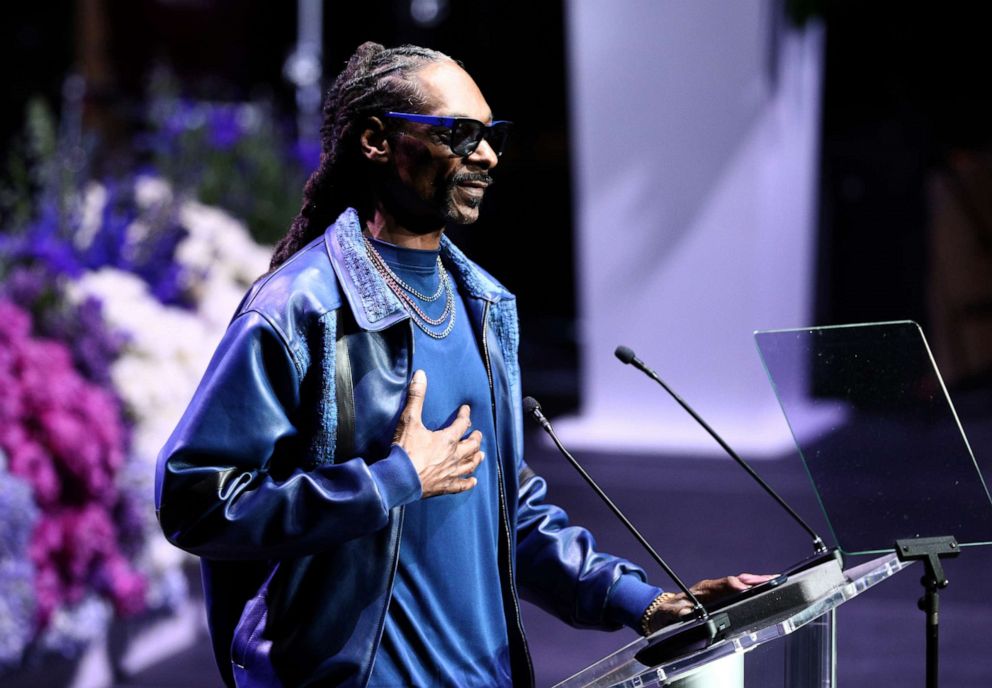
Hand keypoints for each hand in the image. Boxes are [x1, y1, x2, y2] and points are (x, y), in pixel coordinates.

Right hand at [393, 370, 484, 497]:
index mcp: (447, 439)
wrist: (399, 479)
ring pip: (470, 464)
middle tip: (477, 433)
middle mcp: (454, 455)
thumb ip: (416, 397)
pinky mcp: (444, 486)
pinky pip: (461, 485)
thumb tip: (421, 374)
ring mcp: (450, 472)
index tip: (466, 410)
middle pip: (472, 446)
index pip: (462, 424)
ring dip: (476, 458)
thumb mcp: (409, 420)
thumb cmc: (405, 450)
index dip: (465, 415)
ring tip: (481, 454)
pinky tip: (473, 481)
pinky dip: (468, 483)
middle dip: (476, 438)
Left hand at [641, 573, 776, 634]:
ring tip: (777, 583)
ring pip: (741, 585)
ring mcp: (719, 593)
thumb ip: (675, 613)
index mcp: (702, 590)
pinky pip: (741, 593)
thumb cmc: (667, 613)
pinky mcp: (723, 600)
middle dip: (754, 581)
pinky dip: (754, 590)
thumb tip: (685, 614)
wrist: (664, 612)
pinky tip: (767, 592)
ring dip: (758, 584)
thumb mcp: (667, 614)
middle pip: (737, 582)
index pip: (721, 585)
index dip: (735, 586)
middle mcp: (713, 589)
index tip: (745, 587)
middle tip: (774, 580)